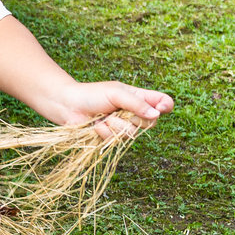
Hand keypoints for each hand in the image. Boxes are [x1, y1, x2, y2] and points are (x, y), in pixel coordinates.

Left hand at [53, 81, 174, 137]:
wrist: (68, 106)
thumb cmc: (91, 95)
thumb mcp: (116, 94)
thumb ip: (137, 103)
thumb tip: (156, 115)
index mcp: (139, 98)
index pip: (163, 102)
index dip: (166, 106)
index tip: (161, 108)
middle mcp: (134, 113)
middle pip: (151, 122)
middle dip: (134, 117)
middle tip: (118, 109)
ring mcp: (123, 127)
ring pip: (132, 133)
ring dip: (116, 125)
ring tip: (104, 116)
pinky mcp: (111, 138)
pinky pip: (116, 140)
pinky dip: (104, 131)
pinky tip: (96, 125)